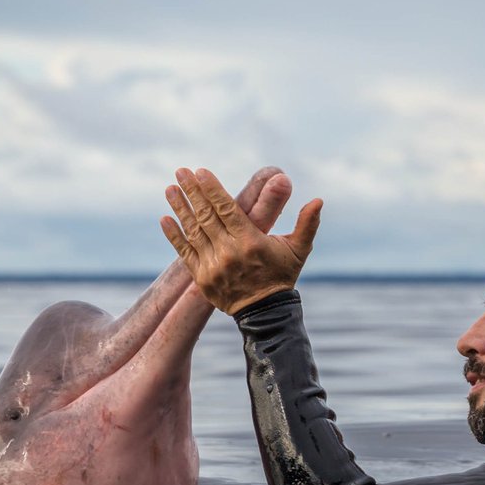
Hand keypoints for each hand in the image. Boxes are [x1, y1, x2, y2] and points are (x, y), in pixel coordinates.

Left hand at [161, 167, 321, 314]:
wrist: (266, 312)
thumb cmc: (282, 275)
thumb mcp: (299, 250)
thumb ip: (307, 223)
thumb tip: (319, 200)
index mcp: (250, 241)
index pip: (226, 208)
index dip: (212, 189)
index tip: (200, 171)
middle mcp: (229, 252)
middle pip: (206, 216)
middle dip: (192, 192)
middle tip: (181, 172)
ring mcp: (213, 266)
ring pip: (193, 232)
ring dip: (180, 208)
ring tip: (170, 189)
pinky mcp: (202, 278)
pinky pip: (185, 253)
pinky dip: (175, 236)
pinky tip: (165, 219)